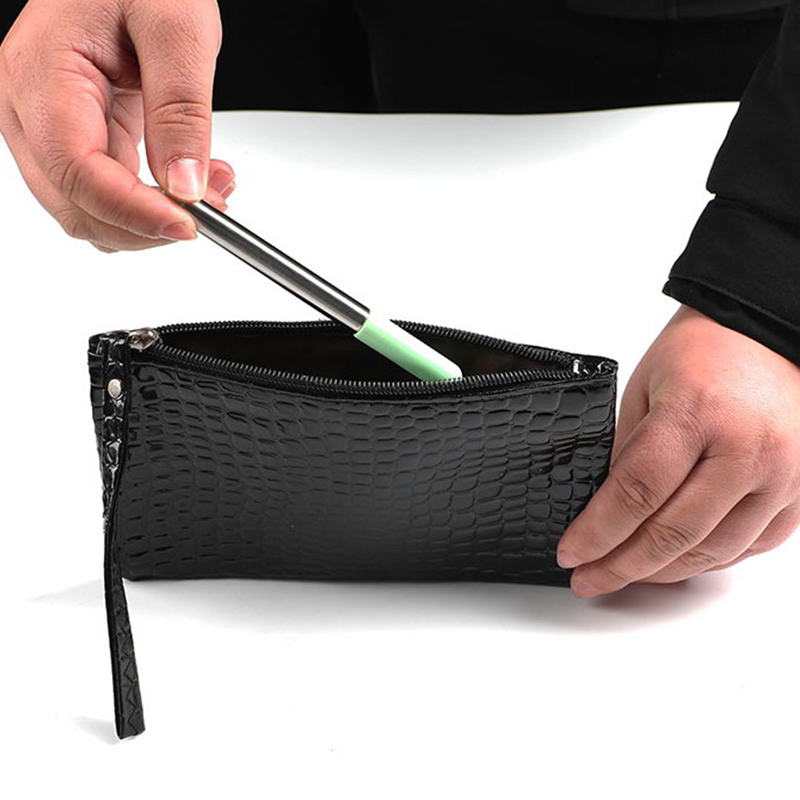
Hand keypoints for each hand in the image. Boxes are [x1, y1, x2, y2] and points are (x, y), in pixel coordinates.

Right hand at [0, 0, 235, 252]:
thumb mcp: (178, 27)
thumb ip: (181, 110)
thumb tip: (184, 186)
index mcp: (42, 72)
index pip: (78, 171)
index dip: (134, 212)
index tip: (190, 225)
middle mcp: (30, 106)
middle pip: (77, 206)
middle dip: (145, 225)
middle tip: (209, 211)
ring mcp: (46, 125)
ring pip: (90, 210)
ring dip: (150, 219)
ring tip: (208, 189)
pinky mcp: (73, 136)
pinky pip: (105, 192)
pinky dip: (148, 203)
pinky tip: (188, 181)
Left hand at [557, 303, 799, 597]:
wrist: (767, 334)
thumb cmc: (702, 351)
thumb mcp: (642, 390)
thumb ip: (625, 453)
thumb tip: (601, 511)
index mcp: (698, 413)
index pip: (637, 492)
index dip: (598, 532)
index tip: (571, 553)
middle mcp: (748, 449)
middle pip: (673, 532)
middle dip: (621, 566)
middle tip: (588, 580)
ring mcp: (782, 475)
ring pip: (713, 550)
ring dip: (661, 572)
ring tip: (623, 575)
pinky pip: (750, 546)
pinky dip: (706, 560)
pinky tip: (673, 563)